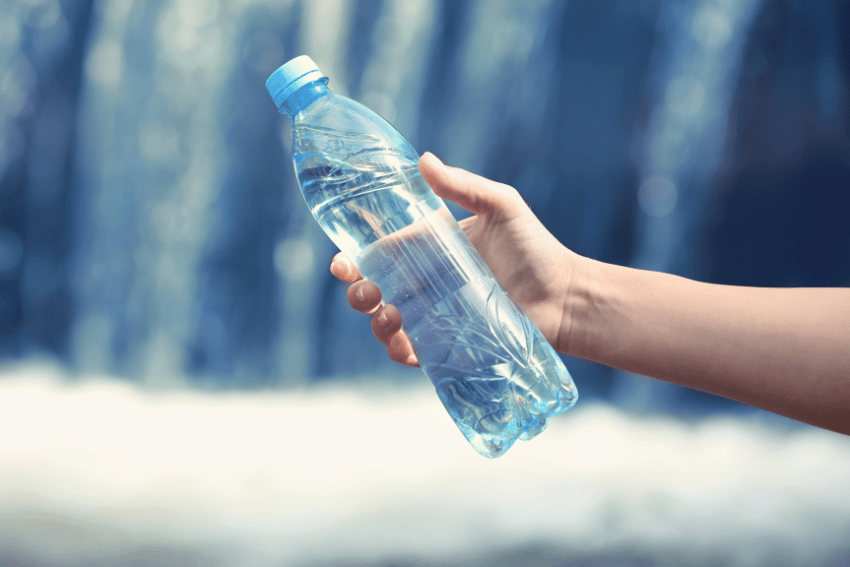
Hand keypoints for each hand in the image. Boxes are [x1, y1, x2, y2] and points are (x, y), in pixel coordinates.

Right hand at [330, 152, 581, 365]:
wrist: (565, 297)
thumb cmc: (536, 249)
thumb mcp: (501, 207)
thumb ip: (463, 185)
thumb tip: (423, 159)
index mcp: (430, 251)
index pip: (381, 254)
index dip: (354, 259)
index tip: (342, 261)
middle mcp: (426, 285)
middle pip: (374, 291)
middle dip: (358, 292)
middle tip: (364, 291)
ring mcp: (435, 317)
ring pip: (386, 324)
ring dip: (376, 323)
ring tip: (390, 316)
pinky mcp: (448, 346)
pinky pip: (412, 353)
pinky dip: (398, 351)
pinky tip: (402, 343)